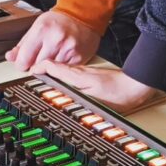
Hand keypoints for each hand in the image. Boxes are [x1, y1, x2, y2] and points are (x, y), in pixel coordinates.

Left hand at [6, 11, 100, 69]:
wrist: (82, 15)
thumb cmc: (59, 21)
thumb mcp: (37, 27)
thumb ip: (22, 44)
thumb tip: (11, 57)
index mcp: (42, 30)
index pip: (24, 59)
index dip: (21, 64)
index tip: (23, 63)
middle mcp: (55, 40)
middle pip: (36, 66)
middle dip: (35, 66)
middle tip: (39, 58)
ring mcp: (68, 49)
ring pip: (50, 71)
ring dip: (48, 68)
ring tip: (52, 55)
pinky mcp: (78, 57)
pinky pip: (63, 71)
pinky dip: (60, 68)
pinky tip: (61, 57)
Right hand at [32, 61, 165, 113]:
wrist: (136, 87)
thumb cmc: (119, 94)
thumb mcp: (92, 98)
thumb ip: (72, 95)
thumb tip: (57, 95)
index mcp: (76, 75)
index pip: (51, 66)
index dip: (37, 68)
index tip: (29, 71)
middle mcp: (79, 72)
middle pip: (54, 67)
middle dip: (40, 67)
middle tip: (29, 70)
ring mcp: (85, 74)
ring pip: (62, 70)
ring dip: (50, 71)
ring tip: (40, 75)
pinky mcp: (91, 77)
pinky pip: (70, 74)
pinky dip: (61, 76)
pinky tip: (61, 82)